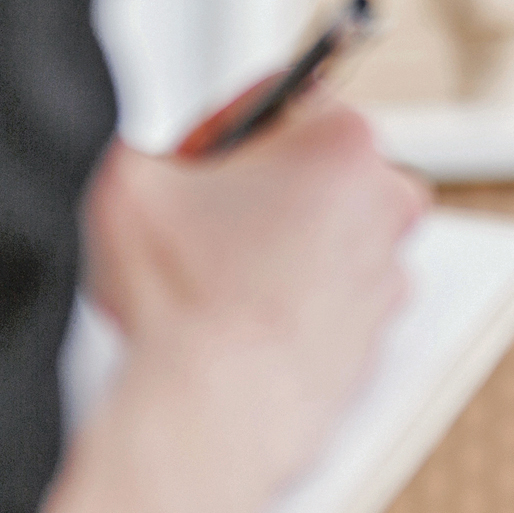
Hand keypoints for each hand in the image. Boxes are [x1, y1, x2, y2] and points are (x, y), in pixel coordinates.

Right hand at [39, 96, 430, 512]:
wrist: (209, 417)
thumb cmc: (185, 307)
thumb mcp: (126, 177)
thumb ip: (134, 135)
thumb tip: (130, 138)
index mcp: (343, 143)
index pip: (281, 96)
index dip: (224, 127)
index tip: (199, 160)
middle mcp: (385, 203)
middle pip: (311, 164)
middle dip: (258, 183)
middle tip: (201, 218)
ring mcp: (387, 274)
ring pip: (324, 230)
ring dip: (277, 242)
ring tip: (215, 274)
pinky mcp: (378, 336)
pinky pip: (331, 296)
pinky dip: (293, 300)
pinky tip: (239, 315)